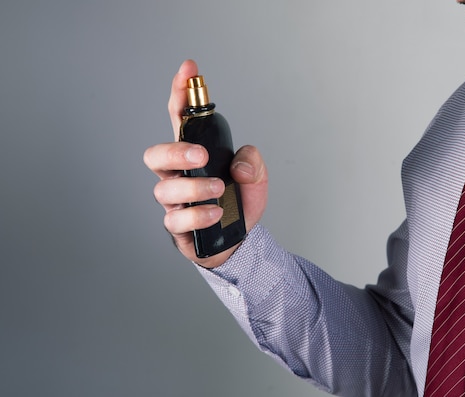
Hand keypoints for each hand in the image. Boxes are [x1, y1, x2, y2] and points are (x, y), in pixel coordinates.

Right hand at [144, 59, 267, 267]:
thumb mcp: (256, 178)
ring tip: (219, 190)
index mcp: (194, 154)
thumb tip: (240, 163)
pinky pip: (176, 220)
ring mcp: (175, 202)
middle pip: (156, 155)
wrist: (240, 242)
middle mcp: (178, 175)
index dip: (180, 92)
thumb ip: (253, 162)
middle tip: (201, 156)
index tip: (189, 69)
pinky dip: (197, 215)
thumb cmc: (239, 204)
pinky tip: (216, 213)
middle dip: (175, 151)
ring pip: (165, 190)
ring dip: (194, 188)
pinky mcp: (178, 227)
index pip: (180, 118)